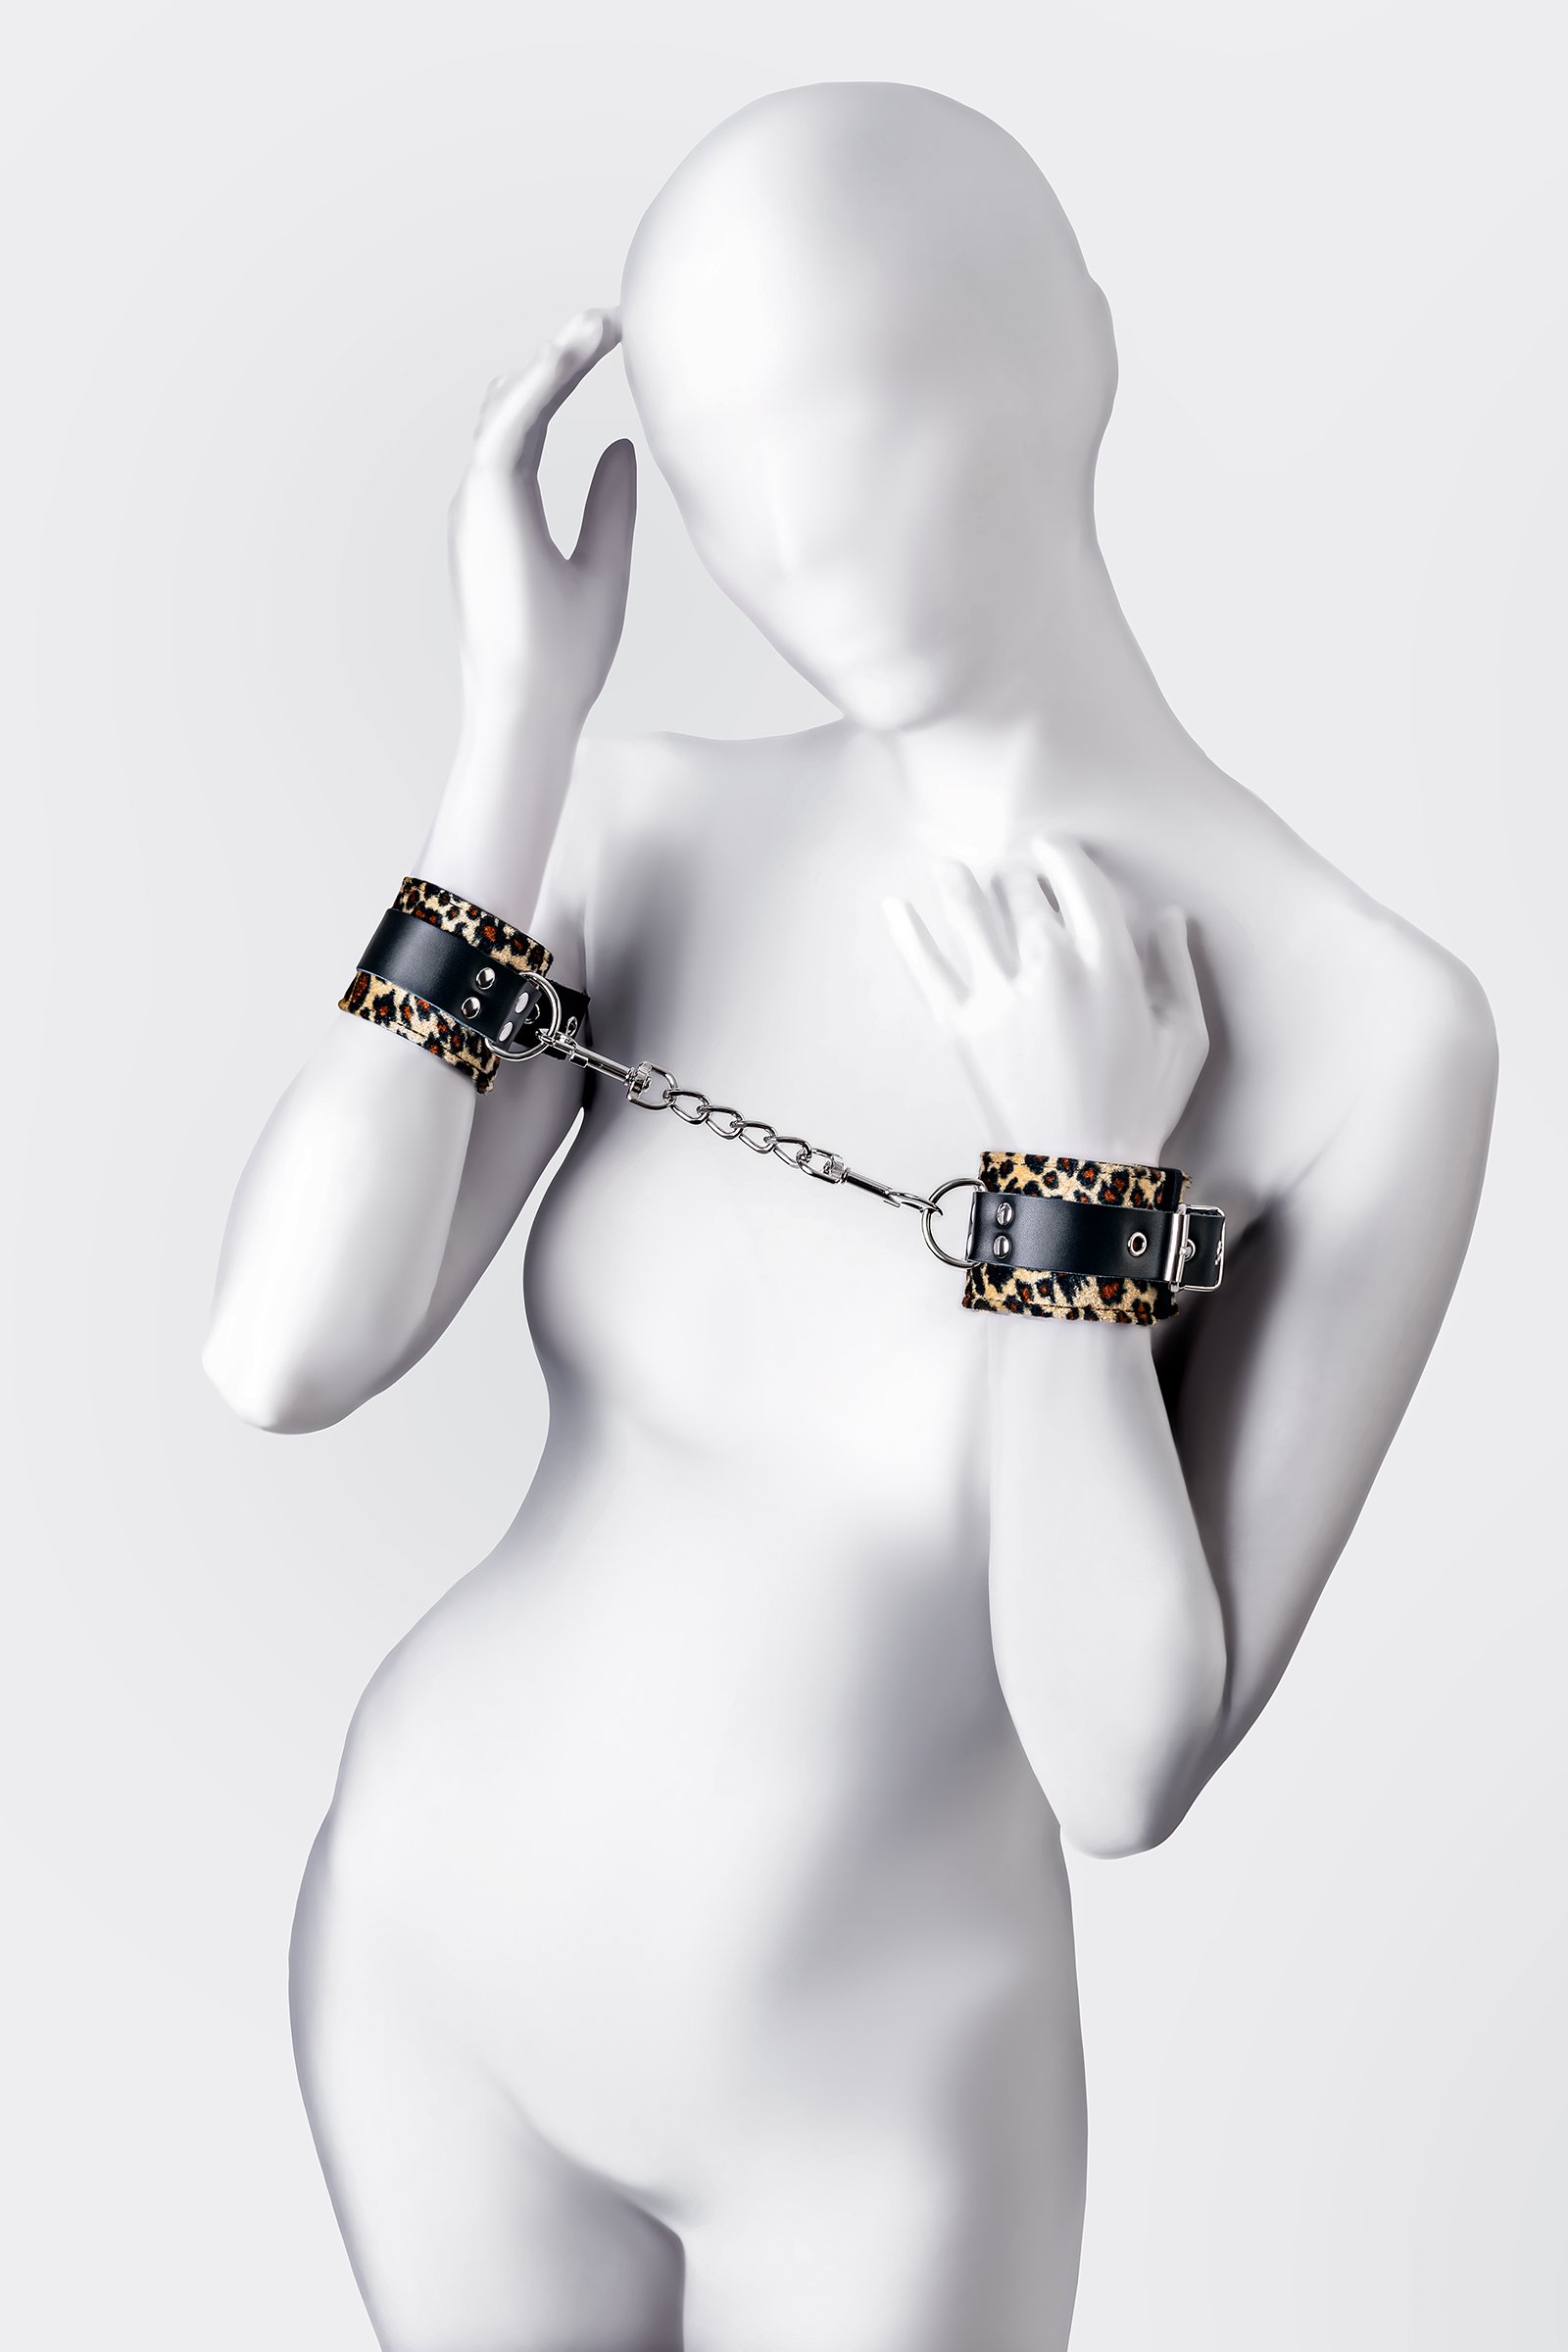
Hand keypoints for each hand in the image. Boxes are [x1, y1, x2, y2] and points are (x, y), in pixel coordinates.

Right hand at [448, 308, 635, 727]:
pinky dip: (534, 388)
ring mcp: (477, 500)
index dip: (567, 375)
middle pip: (517, 400)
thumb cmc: (565, 657)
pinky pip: (504, 429)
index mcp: (510, 507)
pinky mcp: (482, 506)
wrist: (535, 705)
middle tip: (612, 316)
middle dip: (561, 353)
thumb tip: (622, 445)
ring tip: (599, 322)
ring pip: (507, 405)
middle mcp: (485, 496)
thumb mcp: (604, 566)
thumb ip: (609, 507)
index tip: (612, 340)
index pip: (535, 420)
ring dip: (553, 359)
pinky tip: (569, 355)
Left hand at [885, 839, 1208, 1162]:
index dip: (1059, 854)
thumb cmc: (1140, 1106)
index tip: (1050, 850)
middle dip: (1015, 876)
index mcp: (1107, 962)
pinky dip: (908, 933)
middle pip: (1020, 892)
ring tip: (950, 865)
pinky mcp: (959, 1026)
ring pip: (969, 914)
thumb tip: (1170, 915)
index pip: (1076, 878)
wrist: (1079, 1173)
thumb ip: (1177, 967)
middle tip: (1009, 873)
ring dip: (958, 882)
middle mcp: (1048, 967)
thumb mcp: (1185, 1036)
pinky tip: (895, 906)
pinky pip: (926, 966)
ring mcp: (997, 995)